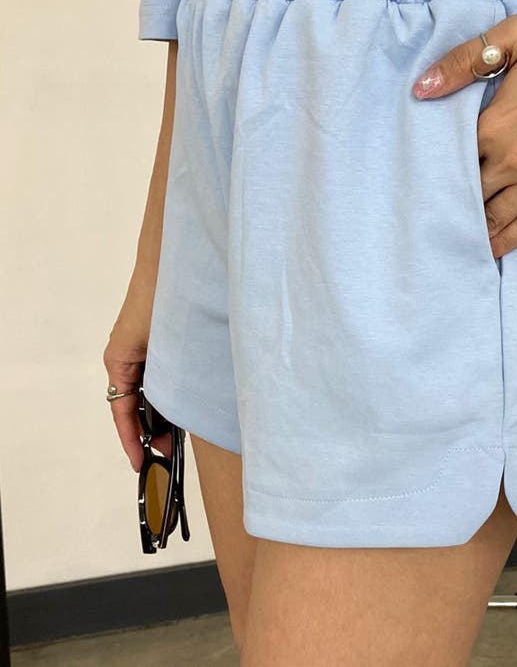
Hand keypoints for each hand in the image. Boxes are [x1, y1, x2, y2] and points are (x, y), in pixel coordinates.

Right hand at [103, 276, 171, 470]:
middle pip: (136, 403)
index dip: (131, 439)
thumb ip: (166, 377)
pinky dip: (170, 391)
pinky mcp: (159, 341)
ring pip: (150, 390)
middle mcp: (127, 357)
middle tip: (171, 452)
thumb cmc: (164, 297)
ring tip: (183, 433)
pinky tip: (189, 401)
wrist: (174, 261)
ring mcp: (143, 349)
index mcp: (119, 360)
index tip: (141, 462)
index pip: (121, 410)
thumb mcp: (162, 345)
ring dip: (164, 411)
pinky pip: (160, 374)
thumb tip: (177, 411)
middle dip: (151, 430)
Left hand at [411, 8, 516, 259]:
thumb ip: (464, 61)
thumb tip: (422, 89)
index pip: (451, 162)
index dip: (438, 171)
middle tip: (431, 218)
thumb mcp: (513, 37)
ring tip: (456, 240)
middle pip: (471, 194)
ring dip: (477, 229)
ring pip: (497, 217)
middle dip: (453, 203)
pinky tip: (494, 249)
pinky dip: (510, 239)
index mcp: (495, 126)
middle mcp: (516, 160)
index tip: (422, 182)